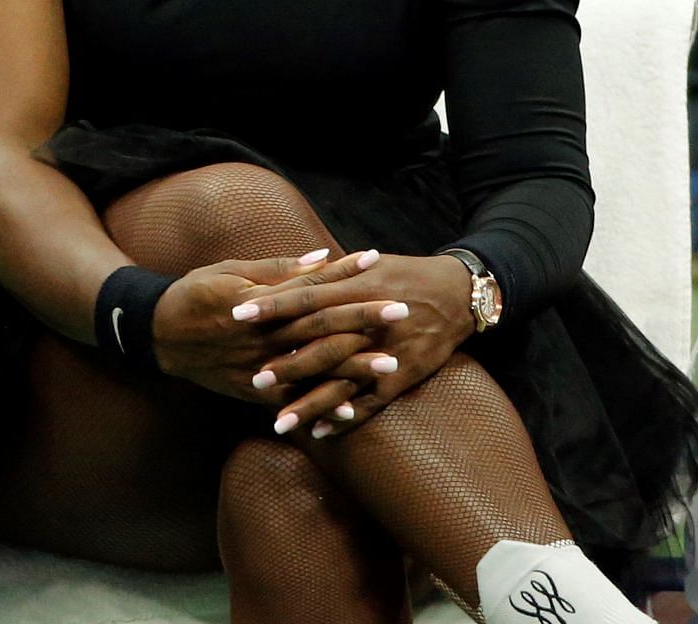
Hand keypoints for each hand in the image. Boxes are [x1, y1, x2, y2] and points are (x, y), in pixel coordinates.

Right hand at [149, 249, 376, 401]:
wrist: (156, 335)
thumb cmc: (195, 294)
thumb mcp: (231, 270)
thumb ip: (277, 268)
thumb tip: (321, 256)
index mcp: (260, 302)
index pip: (311, 287)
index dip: (345, 276)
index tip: (377, 263)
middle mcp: (263, 337)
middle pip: (321, 328)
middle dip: (364, 321)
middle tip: (403, 313)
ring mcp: (258, 367)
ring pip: (313, 368)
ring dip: (353, 366)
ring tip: (390, 365)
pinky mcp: (251, 390)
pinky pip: (292, 400)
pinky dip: (319, 405)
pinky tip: (349, 409)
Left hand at [237, 251, 476, 437]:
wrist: (459, 294)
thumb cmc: (405, 274)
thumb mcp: (368, 266)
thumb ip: (330, 274)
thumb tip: (290, 275)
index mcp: (357, 287)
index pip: (307, 296)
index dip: (272, 305)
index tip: (237, 314)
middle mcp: (370, 320)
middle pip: (321, 343)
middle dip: (287, 362)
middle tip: (254, 379)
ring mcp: (388, 351)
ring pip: (343, 381)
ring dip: (311, 403)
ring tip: (279, 422)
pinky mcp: (404, 375)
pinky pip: (371, 401)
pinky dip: (346, 417)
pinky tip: (321, 431)